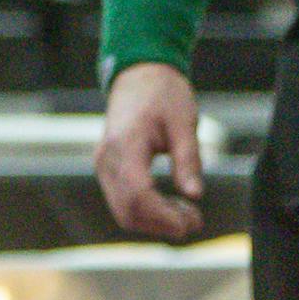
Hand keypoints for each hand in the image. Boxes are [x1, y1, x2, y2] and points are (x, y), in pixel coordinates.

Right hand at [95, 62, 203, 239]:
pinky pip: (121, 200)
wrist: (138, 76)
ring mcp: (103, 166)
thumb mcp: (183, 123)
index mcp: (125, 145)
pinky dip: (146, 210)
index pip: (137, 194)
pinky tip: (170, 205)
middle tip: (194, 223)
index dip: (163, 216)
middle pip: (127, 210)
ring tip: (186, 215)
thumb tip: (195, 195)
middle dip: (160, 224)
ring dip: (154, 220)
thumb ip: (188, 160)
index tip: (190, 224)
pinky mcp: (107, 169)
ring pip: (122, 210)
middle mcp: (107, 159)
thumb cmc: (163, 94)